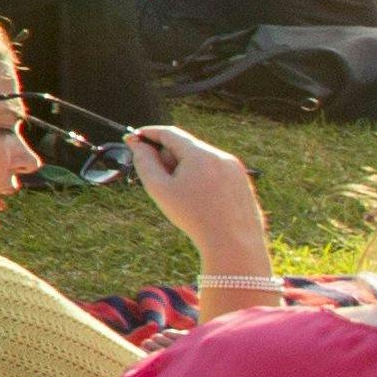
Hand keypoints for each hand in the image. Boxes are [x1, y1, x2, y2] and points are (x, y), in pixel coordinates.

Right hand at [125, 122, 263, 263]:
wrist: (233, 243)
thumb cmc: (194, 217)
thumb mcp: (160, 189)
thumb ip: (144, 162)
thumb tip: (138, 145)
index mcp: (200, 154)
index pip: (170, 133)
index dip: (149, 133)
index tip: (133, 138)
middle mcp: (220, 155)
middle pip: (185, 146)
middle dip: (167, 156)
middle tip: (155, 178)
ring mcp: (235, 168)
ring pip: (201, 159)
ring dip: (184, 168)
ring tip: (181, 196)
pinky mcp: (242, 180)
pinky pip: (216, 170)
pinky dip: (201, 177)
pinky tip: (199, 201)